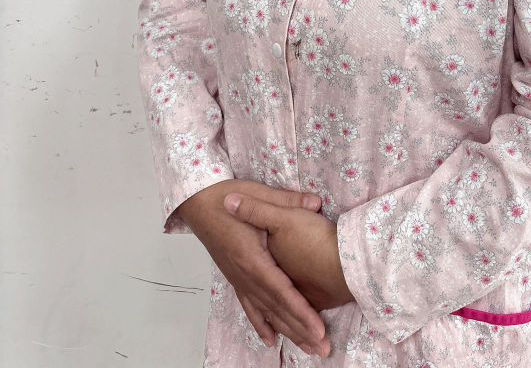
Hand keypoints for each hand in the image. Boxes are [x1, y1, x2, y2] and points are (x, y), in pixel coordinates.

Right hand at [173, 180, 330, 355]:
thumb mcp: (257, 193)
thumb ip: (287, 201)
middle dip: (300, 329)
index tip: (318, 329)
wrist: (197, 201)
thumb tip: (316, 202)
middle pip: (276, 308)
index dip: (300, 312)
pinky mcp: (235, 276)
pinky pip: (249, 305)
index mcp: (251, 257)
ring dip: (287, 331)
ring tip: (307, 348)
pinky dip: (261, 323)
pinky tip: (270, 338)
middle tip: (322, 348)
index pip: (281, 291)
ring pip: (265, 311)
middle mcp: (244, 274)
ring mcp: (238, 277)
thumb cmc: (225, 196)